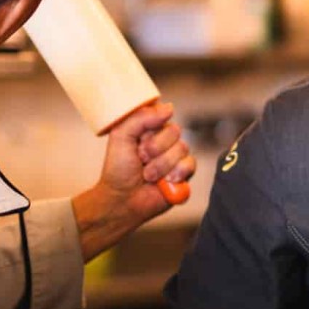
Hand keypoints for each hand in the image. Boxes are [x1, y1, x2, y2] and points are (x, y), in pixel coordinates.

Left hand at [72, 101, 195, 259]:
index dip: (151, 129)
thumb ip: (141, 118)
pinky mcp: (185, 173)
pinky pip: (191, 164)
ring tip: (148, 176)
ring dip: (161, 165)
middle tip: (141, 160)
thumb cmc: (118, 169)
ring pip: (182, 149)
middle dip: (155, 149)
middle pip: (174, 131)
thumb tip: (169, 108)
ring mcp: (176, 156)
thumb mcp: (121, 136)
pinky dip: (176, 174)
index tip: (138, 141)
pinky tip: (165, 182)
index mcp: (150, 128)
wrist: (122, 200)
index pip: (163, 115)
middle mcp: (165, 140)